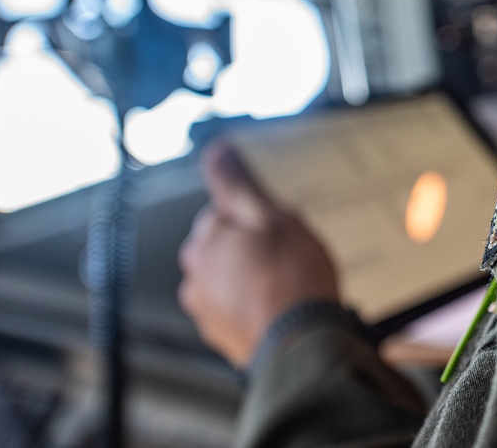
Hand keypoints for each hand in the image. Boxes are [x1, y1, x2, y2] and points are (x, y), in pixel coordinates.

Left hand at [178, 141, 338, 367]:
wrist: (301, 344)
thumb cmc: (291, 281)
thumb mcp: (272, 216)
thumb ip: (238, 183)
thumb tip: (217, 152)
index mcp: (204, 240)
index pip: (225, 213)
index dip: (257, 219)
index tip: (277, 230)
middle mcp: (195, 274)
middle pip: (226, 245)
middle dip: (253, 247)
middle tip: (286, 256)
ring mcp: (205, 308)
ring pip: (231, 276)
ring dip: (252, 277)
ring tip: (286, 284)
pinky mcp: (220, 334)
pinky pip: (235, 307)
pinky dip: (253, 304)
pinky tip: (279, 306)